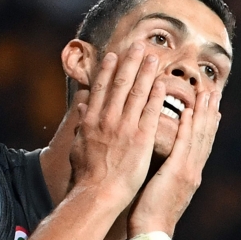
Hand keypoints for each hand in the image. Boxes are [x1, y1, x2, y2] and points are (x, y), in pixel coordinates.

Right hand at [69, 43, 165, 201]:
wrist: (97, 194)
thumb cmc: (86, 176)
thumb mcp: (77, 147)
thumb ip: (80, 125)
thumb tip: (81, 107)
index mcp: (91, 121)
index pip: (100, 89)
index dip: (107, 69)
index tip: (114, 55)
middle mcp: (107, 119)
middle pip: (119, 84)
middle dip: (129, 63)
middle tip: (138, 46)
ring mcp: (124, 127)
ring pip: (136, 93)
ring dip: (145, 73)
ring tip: (153, 57)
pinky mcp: (140, 138)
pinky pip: (150, 112)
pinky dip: (156, 96)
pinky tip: (162, 83)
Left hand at [128, 88, 221, 236]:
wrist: (151, 233)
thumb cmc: (150, 216)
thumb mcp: (162, 191)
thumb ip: (165, 174)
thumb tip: (161, 164)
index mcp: (190, 175)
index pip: (201, 145)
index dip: (207, 125)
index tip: (211, 108)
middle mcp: (193, 171)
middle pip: (205, 137)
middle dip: (210, 113)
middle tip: (214, 93)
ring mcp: (188, 171)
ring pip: (199, 137)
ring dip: (203, 113)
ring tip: (207, 94)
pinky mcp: (178, 172)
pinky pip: (184, 144)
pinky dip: (188, 127)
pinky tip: (189, 112)